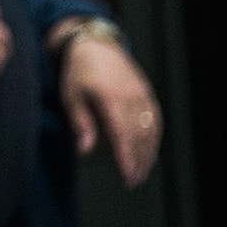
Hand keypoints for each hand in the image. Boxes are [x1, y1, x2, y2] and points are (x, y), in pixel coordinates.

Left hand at [59, 33, 162, 186]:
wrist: (96, 45)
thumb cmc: (79, 71)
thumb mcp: (71, 96)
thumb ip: (80, 123)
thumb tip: (85, 151)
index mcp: (111, 96)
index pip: (123, 133)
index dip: (127, 156)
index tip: (126, 175)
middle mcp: (131, 96)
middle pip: (140, 135)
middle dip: (138, 161)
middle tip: (132, 181)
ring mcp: (142, 94)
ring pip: (151, 130)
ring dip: (148, 153)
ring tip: (141, 173)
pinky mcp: (147, 94)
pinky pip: (155, 120)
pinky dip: (154, 138)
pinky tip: (149, 152)